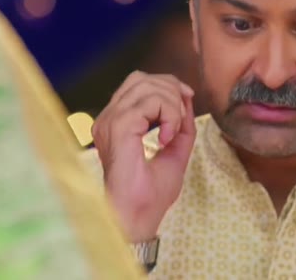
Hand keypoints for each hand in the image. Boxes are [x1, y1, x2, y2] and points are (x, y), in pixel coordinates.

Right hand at [92, 71, 195, 241]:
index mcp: (116, 123)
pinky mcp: (119, 127)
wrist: (138, 216)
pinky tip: (166, 138)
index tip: (186, 99)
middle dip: (171, 90)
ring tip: (172, 132)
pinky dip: (168, 115)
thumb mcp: (175, 151)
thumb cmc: (150, 194)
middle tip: (180, 118)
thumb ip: (181, 125)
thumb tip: (187, 97)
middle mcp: (108, 119)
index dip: (166, 84)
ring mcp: (110, 121)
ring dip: (172, 105)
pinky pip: (150, 102)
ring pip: (147, 87)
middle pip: (141, 79)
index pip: (137, 83)